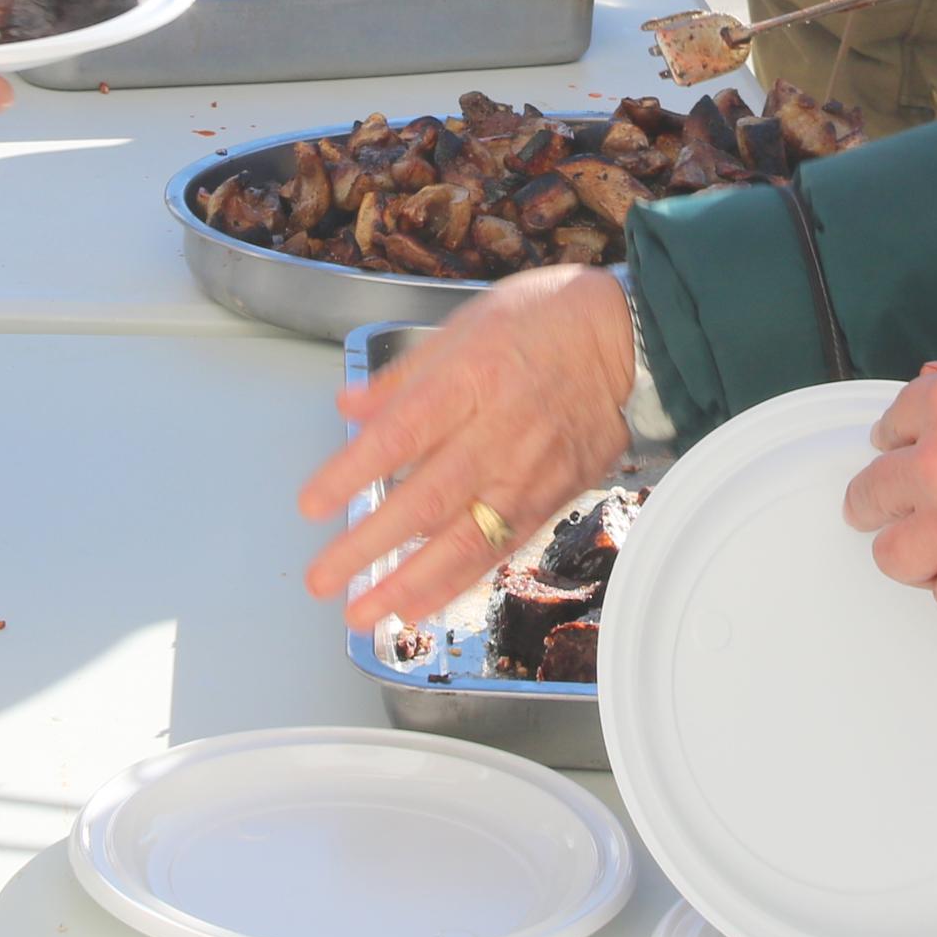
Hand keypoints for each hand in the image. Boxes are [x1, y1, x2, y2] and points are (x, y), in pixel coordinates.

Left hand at [296, 267, 636, 628]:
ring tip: (364, 614)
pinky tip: (419, 605)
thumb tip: (348, 408)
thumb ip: (402, 378)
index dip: (353, 474)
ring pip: (463, 539)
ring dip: (409, 583)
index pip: (399, 436)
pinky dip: (456, 581)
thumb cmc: (539, 321)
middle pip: (425, 500)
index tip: (312, 505)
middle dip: (369, 546)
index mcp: (469, 379)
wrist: (624, 338)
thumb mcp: (462, 326)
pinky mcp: (553, 497)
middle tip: (322, 579)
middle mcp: (497, 432)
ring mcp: (528, 471)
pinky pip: (498, 548)